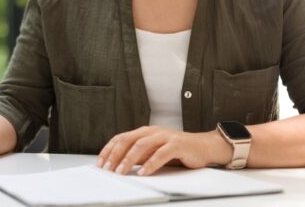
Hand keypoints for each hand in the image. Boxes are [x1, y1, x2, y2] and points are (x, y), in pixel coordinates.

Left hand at [96, 126, 230, 175]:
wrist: (204, 146)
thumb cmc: (177, 150)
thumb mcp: (153, 152)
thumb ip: (138, 156)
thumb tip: (118, 165)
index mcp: (144, 132)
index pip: (121, 138)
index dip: (108, 150)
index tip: (100, 163)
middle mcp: (153, 131)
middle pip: (128, 140)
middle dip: (115, 155)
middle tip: (107, 169)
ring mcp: (165, 136)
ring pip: (142, 146)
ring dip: (129, 160)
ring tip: (121, 171)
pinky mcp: (177, 144)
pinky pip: (161, 154)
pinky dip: (150, 164)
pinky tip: (144, 173)